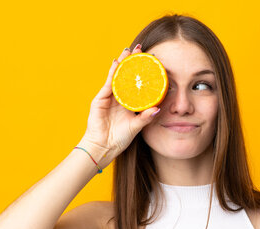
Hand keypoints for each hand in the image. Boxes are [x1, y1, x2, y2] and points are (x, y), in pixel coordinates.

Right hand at [80, 44, 160, 161]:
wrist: (103, 147)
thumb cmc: (119, 139)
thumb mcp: (136, 127)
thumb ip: (146, 117)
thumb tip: (158, 109)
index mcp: (130, 102)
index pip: (138, 83)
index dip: (144, 72)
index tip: (154, 61)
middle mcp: (120, 97)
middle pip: (127, 75)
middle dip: (133, 62)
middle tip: (142, 48)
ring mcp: (109, 96)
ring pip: (118, 75)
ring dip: (123, 62)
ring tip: (129, 50)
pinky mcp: (100, 98)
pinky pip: (108, 83)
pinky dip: (113, 72)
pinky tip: (118, 63)